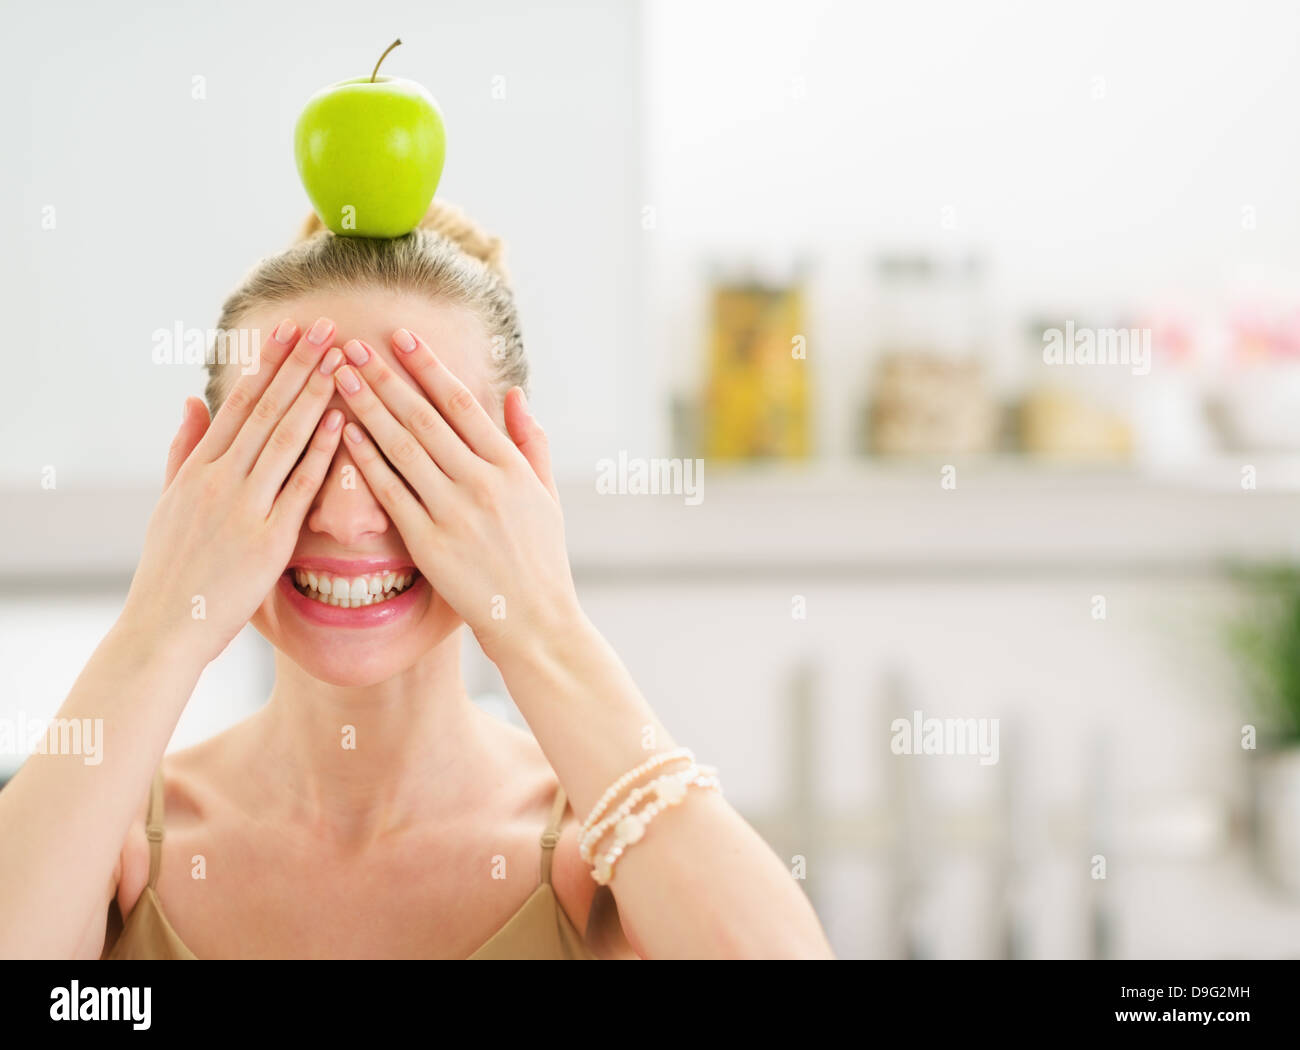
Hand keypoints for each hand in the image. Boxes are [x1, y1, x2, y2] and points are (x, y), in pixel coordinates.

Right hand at [121, 318, 344, 664]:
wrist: (165, 625)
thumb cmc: (171, 568)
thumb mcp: (168, 501)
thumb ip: (183, 449)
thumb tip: (190, 399)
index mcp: (198, 468)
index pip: (239, 403)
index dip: (268, 363)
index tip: (292, 330)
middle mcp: (219, 479)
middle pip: (265, 409)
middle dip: (299, 364)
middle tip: (327, 326)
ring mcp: (243, 506)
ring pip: (284, 438)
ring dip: (315, 394)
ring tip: (341, 359)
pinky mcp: (267, 538)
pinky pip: (299, 486)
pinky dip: (321, 453)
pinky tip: (342, 421)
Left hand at [328, 329, 580, 663]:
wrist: (535, 619)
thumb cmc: (542, 559)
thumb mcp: (547, 494)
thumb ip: (531, 442)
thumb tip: (517, 394)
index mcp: (510, 466)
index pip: (461, 403)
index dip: (428, 367)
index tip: (401, 337)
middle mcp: (482, 482)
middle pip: (424, 417)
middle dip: (385, 376)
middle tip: (353, 344)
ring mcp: (455, 512)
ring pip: (402, 447)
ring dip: (367, 406)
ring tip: (339, 376)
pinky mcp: (430, 542)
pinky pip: (391, 492)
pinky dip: (366, 459)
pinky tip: (344, 431)